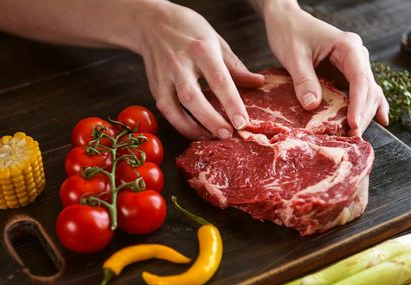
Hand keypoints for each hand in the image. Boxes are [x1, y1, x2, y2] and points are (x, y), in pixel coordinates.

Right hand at [136, 2, 263, 139]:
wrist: (152, 22)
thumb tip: (258, 83)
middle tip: (227, 134)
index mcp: (201, 50)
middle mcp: (180, 64)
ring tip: (210, 137)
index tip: (242, 122)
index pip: (219, 80)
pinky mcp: (154, 86)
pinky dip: (179, 124)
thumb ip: (235, 67)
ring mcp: (164, 76)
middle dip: (210, 119)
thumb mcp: (216, 41)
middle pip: (192, 97)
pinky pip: (165, 110)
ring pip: (174, 107)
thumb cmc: (188, 30)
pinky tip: (195, 131)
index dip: (231, 103)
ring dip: (192, 127)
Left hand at [259, 0, 388, 135]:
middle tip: (353, 137)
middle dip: (362, 114)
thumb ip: (304, 80)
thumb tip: (313, 106)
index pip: (360, 79)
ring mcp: (352, 65)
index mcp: (348, 47)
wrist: (285, 20)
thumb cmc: (289, 33)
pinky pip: (360, 91)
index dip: (358, 104)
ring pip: (367, 93)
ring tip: (356, 137)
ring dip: (364, 114)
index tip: (353, 124)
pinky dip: (365, 106)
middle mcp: (356, 56)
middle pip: (368, 89)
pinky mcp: (344, 73)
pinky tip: (378, 121)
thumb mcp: (293, 56)